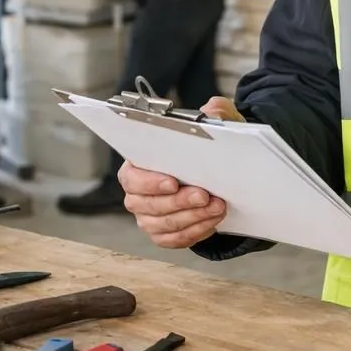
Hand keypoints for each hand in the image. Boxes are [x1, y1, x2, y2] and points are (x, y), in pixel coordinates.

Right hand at [120, 97, 242, 248]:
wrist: (218, 176)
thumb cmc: (207, 150)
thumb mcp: (217, 127)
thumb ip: (215, 113)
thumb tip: (212, 110)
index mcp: (138, 165)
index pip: (132, 177)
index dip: (150, 182)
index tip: (173, 182)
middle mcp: (138, 194)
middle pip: (147, 205)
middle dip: (178, 202)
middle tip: (204, 195)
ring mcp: (149, 217)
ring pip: (163, 225)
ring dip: (192, 217)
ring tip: (217, 207)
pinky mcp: (163, 234)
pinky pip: (175, 239)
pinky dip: (195, 231)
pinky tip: (213, 220)